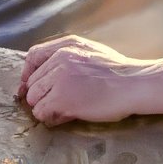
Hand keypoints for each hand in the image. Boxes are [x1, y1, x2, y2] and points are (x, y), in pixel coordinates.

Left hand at [21, 34, 150, 124]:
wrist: (133, 84)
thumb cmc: (118, 72)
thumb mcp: (91, 52)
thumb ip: (69, 57)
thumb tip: (48, 74)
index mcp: (67, 45)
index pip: (33, 56)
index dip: (28, 73)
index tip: (31, 85)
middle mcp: (60, 58)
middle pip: (32, 82)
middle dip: (41, 95)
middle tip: (56, 104)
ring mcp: (59, 78)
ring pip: (33, 98)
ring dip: (44, 107)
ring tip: (62, 111)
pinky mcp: (61, 98)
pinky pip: (41, 112)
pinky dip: (49, 118)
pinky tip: (65, 116)